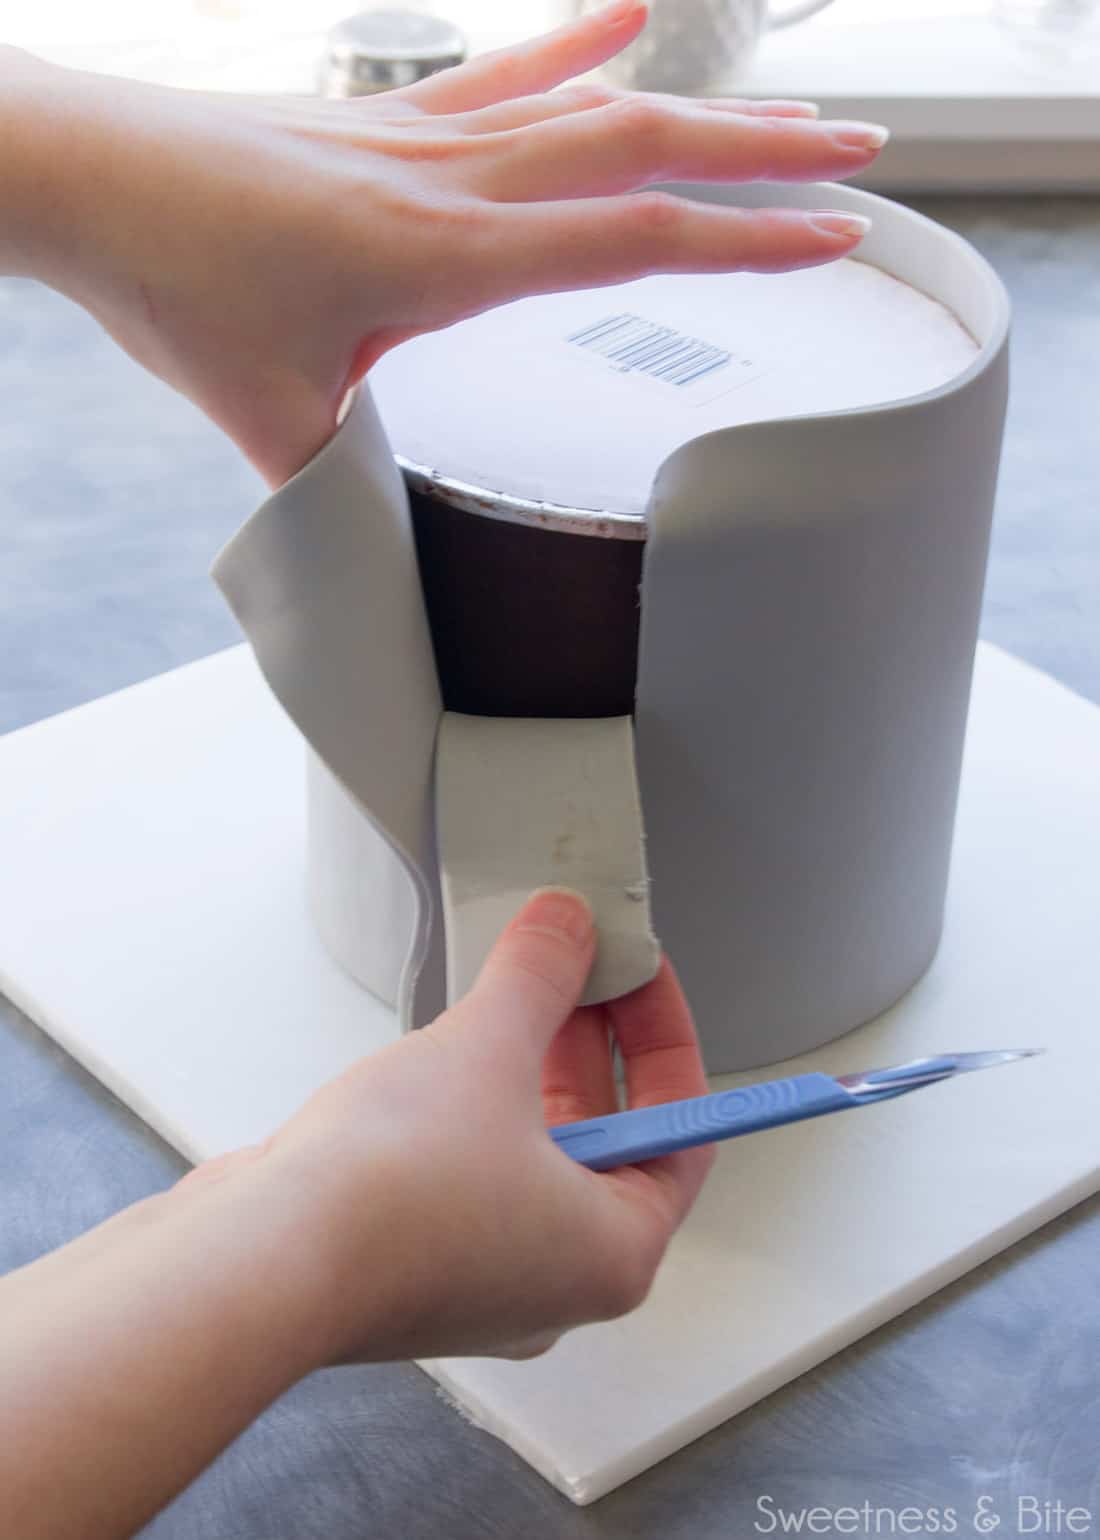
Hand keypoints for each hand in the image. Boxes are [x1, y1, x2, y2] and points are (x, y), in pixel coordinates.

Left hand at [1, 0, 885, 485]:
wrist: (87, 175)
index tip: (839, 238)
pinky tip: (635, 11)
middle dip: (768, 155)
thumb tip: (366, 563)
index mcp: (448, 260)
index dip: (746, 240)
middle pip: (647, 150)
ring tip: (794, 110)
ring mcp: (427, 136)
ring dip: (704, 104)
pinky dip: (578, 40)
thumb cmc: (173, 286)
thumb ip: (336, 487)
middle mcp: (457, 183)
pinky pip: (506, 70)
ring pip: (597, 103)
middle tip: (865, 159)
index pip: (634, 240)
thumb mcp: (266, 417)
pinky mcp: (392, 118)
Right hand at [217, 888, 714, 1362]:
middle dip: (587, 1044)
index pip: (682, 1132)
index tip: (637, 976)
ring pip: (530, 1153)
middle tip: (571, 970)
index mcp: (613, 1252)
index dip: (662, 1037)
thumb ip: (540, 978)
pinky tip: (438, 1056)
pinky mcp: (413, 1265)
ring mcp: (480, 1279)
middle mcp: (555, 1281)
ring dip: (523, 1070)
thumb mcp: (487, 1050)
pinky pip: (467, 1172)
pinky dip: (467, 1109)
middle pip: (606, 1139)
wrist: (257, 1265)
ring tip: (504, 997)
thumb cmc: (386, 1199)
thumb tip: (567, 929)